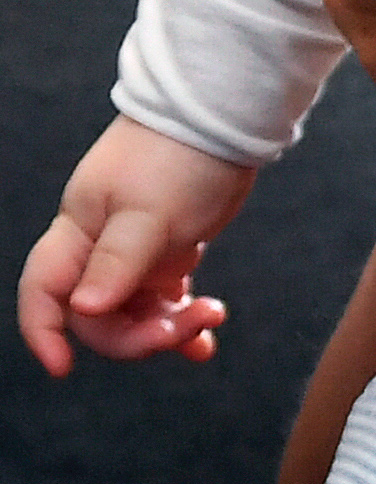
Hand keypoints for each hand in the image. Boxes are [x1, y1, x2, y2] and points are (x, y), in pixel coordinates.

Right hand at [18, 115, 253, 375]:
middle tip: (186, 326)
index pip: (44, 290)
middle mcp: (100, 245)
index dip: (44, 330)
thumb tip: (84, 308)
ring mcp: (135, 250)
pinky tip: (207, 338)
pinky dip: (183, 318)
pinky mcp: (169, 249)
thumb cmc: (180, 155)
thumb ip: (117, 261)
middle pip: (97, 315)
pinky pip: (165, 299)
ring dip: (168, 328)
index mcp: (81, 231)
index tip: (64, 367)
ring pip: (134, 311)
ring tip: (211, 315)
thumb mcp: (149, 212)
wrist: (224, 116)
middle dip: (138, 334)